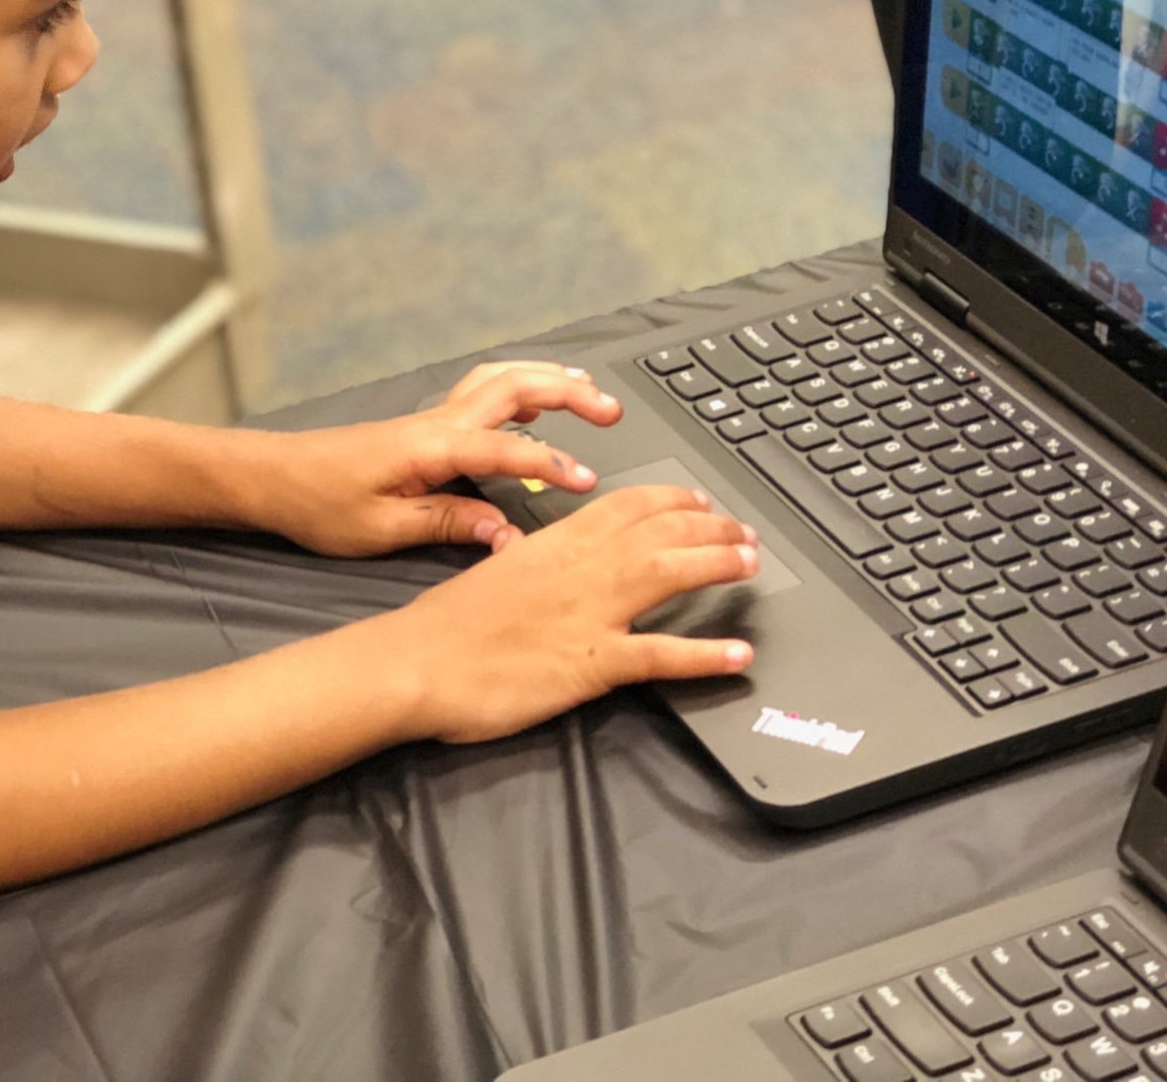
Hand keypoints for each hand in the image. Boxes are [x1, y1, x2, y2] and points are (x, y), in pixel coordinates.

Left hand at [248, 361, 622, 558]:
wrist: (273, 476)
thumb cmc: (317, 503)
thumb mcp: (382, 529)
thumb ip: (450, 525)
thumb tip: (507, 535)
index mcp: (428, 446)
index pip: (504, 447)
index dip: (549, 463)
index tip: (585, 482)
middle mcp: (435, 422)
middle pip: (513, 386)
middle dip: (568, 393)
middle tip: (611, 411)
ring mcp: (431, 418)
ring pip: (500, 379)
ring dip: (547, 380)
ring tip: (590, 393)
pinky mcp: (425, 427)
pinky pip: (483, 393)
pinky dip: (519, 388)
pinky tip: (537, 404)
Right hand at [384, 484, 757, 743]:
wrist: (414, 661)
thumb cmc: (443, 624)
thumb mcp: (495, 572)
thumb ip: (534, 562)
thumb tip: (546, 556)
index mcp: (554, 542)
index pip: (628, 505)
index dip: (674, 501)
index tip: (700, 504)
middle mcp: (580, 568)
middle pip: (661, 531)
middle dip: (712, 528)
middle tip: (744, 534)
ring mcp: (588, 614)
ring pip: (670, 573)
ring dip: (718, 566)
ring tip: (751, 566)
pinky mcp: (591, 664)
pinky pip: (660, 655)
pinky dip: (705, 656)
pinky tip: (737, 655)